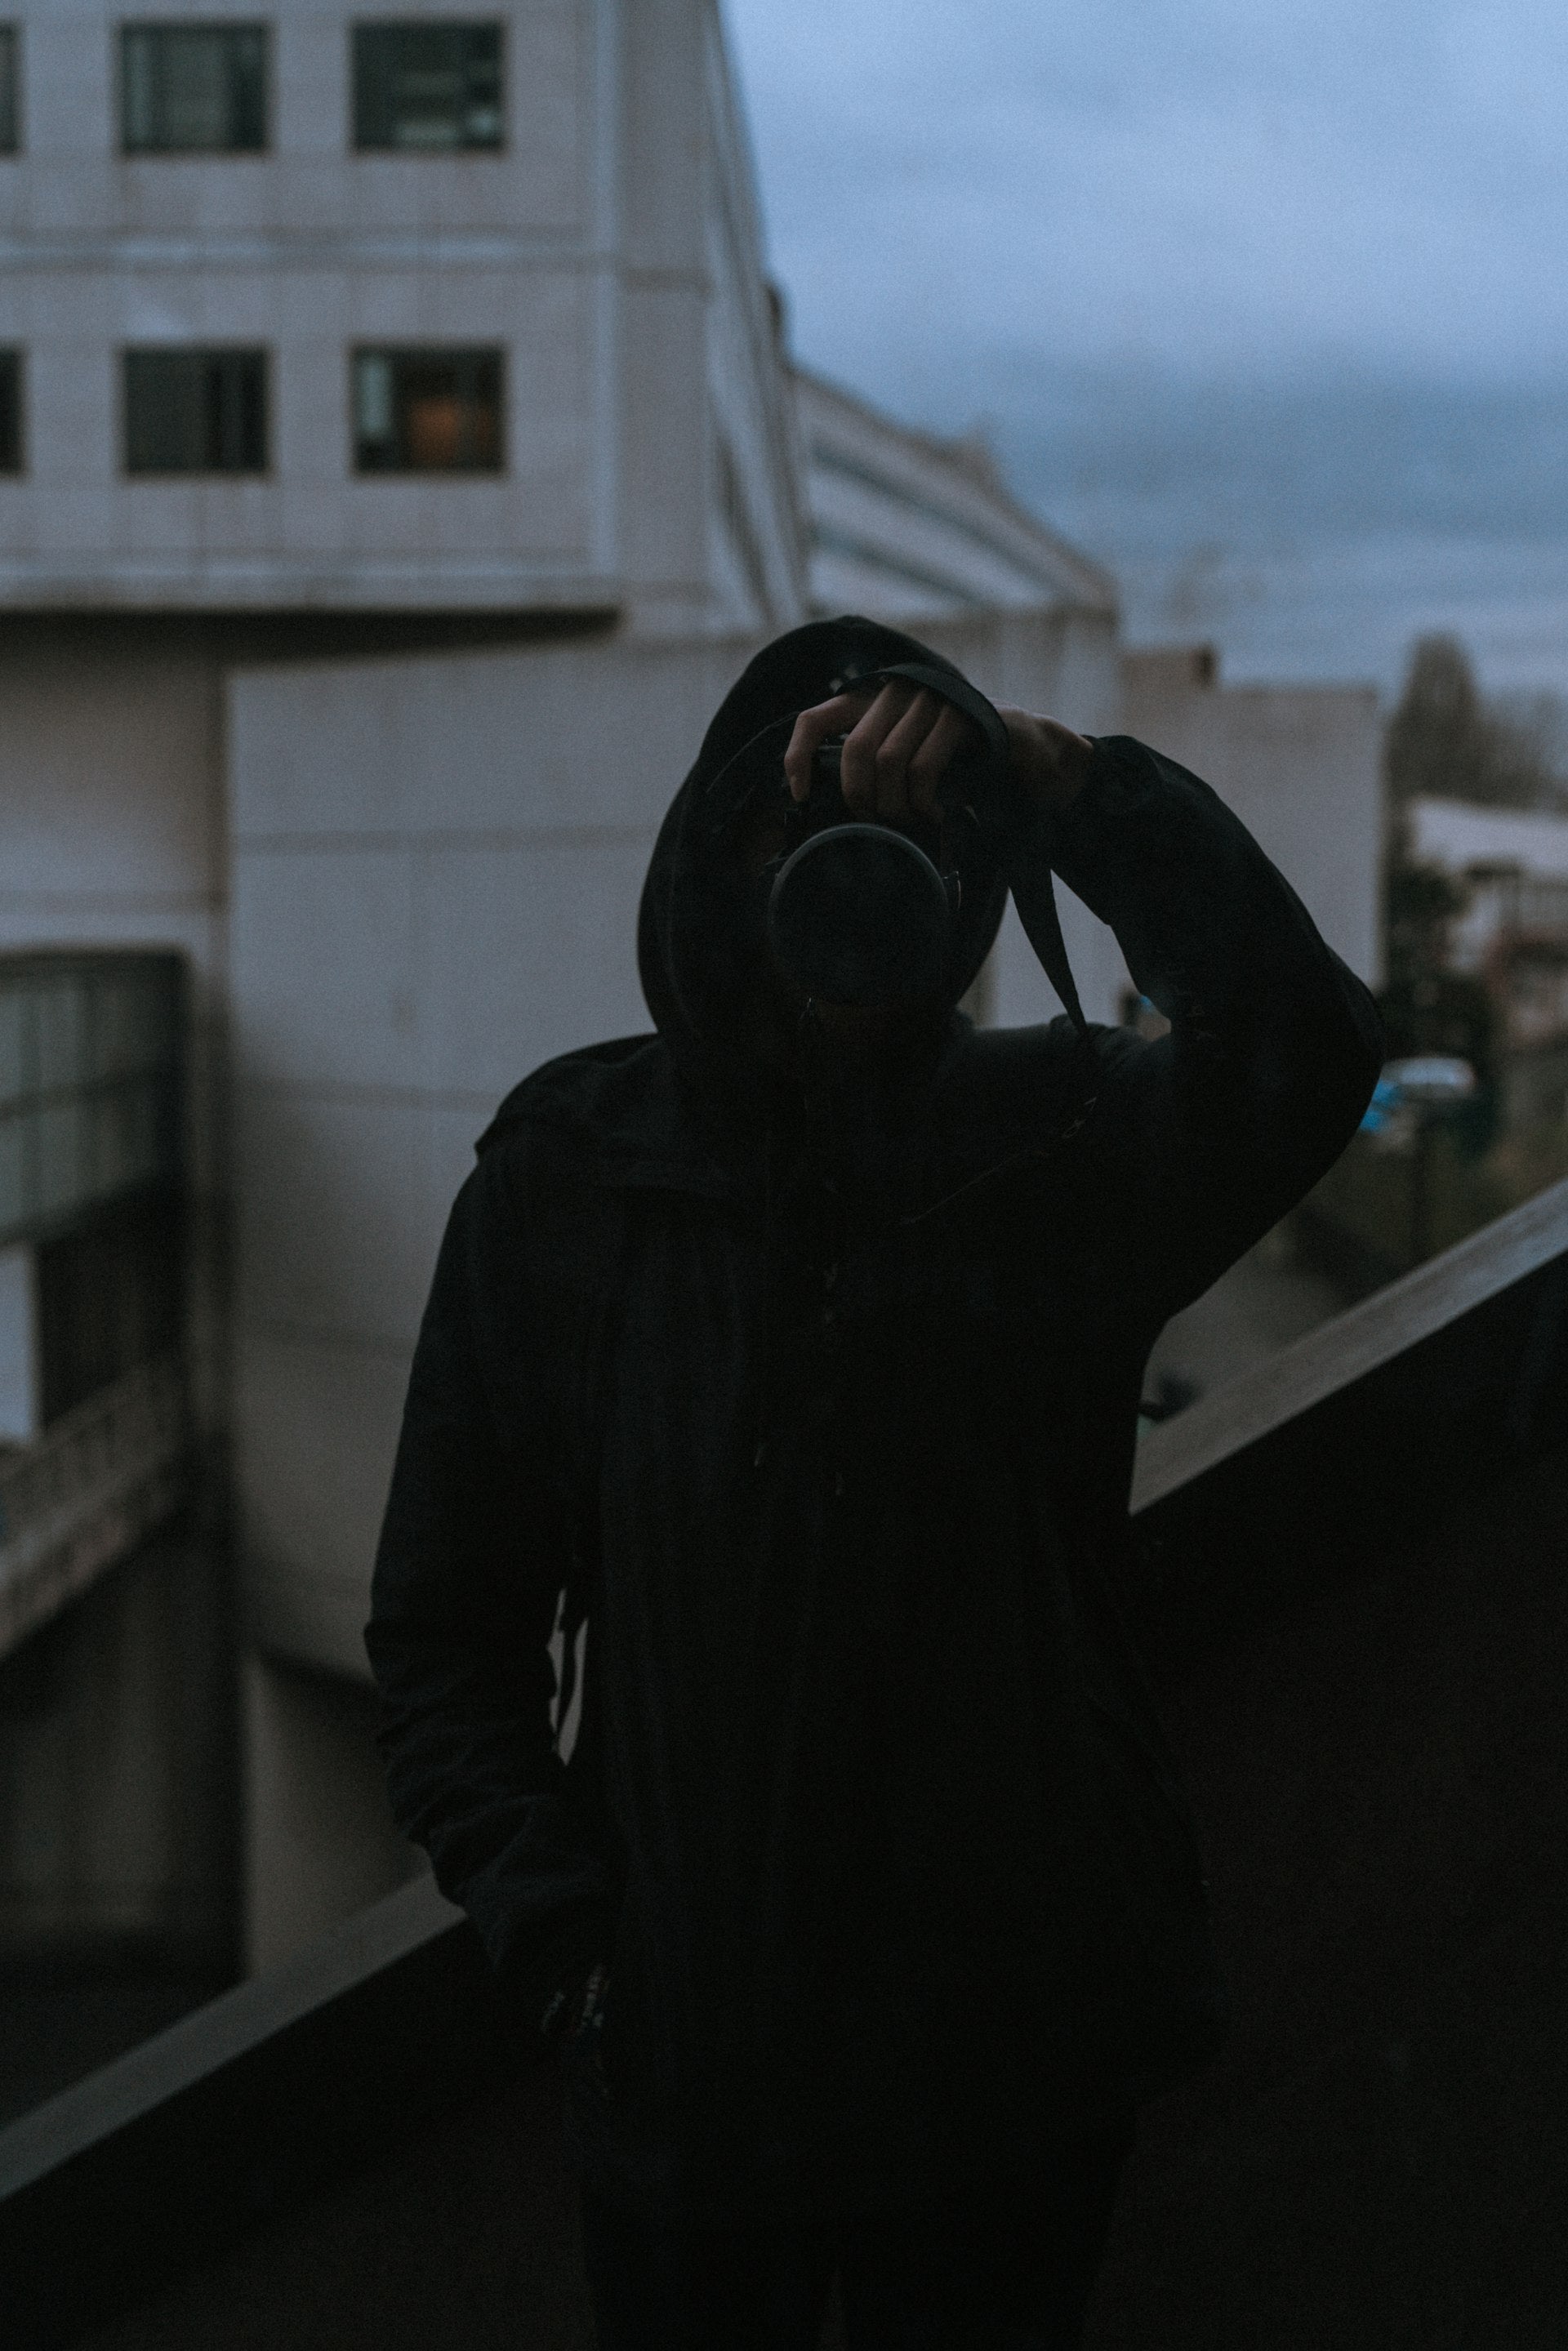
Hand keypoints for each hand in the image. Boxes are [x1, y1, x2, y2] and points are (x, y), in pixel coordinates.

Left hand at [783, 681, 1092, 826]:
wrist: (1026, 750)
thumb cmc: (959, 764)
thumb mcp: (907, 761)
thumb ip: (870, 770)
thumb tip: (822, 808)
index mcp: (873, 700)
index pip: (815, 720)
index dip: (798, 758)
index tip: (801, 796)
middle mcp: (897, 690)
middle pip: (855, 751)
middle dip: (861, 798)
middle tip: (879, 824)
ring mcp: (931, 698)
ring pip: (888, 760)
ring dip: (897, 804)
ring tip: (912, 821)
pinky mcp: (961, 714)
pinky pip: (924, 765)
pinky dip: (923, 800)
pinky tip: (934, 814)